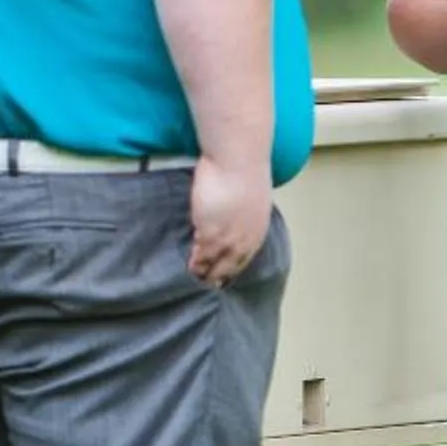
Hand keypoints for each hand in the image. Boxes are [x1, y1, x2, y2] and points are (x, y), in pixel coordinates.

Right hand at [185, 155, 272, 285]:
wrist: (238, 157)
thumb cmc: (244, 168)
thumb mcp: (251, 196)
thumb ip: (244, 211)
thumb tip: (235, 213)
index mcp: (258, 229)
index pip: (245, 257)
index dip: (234, 268)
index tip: (226, 277)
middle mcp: (246, 239)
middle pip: (231, 266)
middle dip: (221, 277)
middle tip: (210, 288)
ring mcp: (227, 238)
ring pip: (215, 263)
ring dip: (205, 274)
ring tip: (195, 281)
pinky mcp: (209, 232)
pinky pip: (201, 254)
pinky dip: (194, 263)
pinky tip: (188, 268)